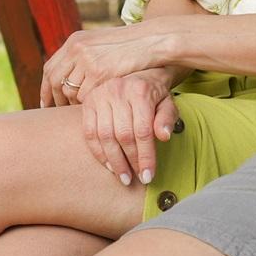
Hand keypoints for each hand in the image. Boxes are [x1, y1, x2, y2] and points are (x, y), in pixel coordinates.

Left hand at [40, 25, 163, 106]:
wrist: (152, 40)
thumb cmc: (132, 45)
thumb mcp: (102, 44)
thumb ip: (85, 56)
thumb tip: (71, 75)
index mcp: (76, 41)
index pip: (50, 68)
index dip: (46, 87)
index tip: (46, 102)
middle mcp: (77, 49)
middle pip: (54, 80)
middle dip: (53, 99)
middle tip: (56, 112)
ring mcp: (87, 61)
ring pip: (69, 90)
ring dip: (71, 104)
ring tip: (77, 112)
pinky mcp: (99, 73)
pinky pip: (85, 96)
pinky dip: (87, 105)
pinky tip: (94, 109)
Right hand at [80, 70, 179, 185]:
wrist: (138, 76)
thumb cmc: (154, 96)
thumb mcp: (168, 104)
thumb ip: (167, 119)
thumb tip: (164, 136)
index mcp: (140, 91)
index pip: (143, 130)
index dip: (145, 156)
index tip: (148, 176)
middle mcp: (118, 90)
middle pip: (123, 135)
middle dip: (130, 161)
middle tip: (136, 179)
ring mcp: (100, 95)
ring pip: (105, 136)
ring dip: (114, 161)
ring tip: (123, 176)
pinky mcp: (88, 102)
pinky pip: (89, 133)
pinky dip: (98, 152)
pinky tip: (109, 164)